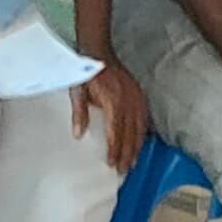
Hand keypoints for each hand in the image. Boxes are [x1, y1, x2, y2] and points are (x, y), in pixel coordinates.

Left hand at [72, 54, 146, 175]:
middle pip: (129, 134)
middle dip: (127, 154)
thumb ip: (79, 113)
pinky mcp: (138, 95)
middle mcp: (127, 101)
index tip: (113, 164)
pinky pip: (143, 119)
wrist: (99, 51)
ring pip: (139, 128)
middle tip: (124, 170)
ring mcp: (135, 97)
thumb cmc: (87, 72)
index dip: (115, 150)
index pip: (115, 132)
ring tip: (133, 162)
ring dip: (136, 147)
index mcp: (112, 101)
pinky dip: (142, 133)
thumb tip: (78, 135)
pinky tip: (139, 143)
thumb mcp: (77, 91)